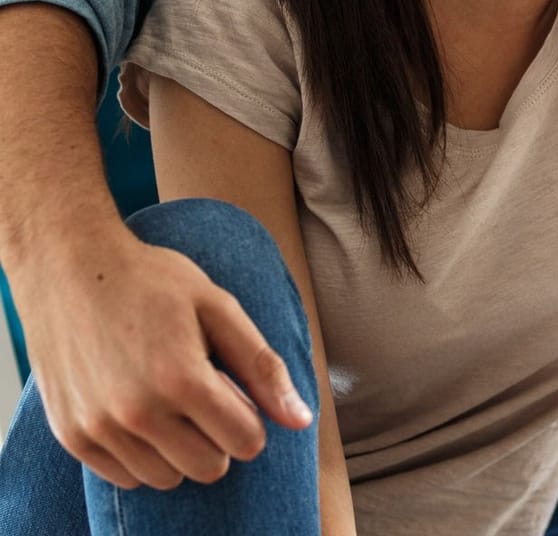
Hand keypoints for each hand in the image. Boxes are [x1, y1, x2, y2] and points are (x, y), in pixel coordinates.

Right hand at [13, 229, 310, 489]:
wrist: (68, 268)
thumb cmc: (151, 281)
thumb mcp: (219, 308)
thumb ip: (262, 367)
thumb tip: (300, 420)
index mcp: (181, 379)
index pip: (245, 442)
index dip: (250, 418)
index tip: (233, 390)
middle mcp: (136, 412)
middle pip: (209, 467)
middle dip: (218, 437)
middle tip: (203, 395)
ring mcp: (98, 428)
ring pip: (167, 478)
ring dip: (179, 449)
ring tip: (168, 401)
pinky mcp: (71, 435)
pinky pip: (125, 476)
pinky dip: (141, 454)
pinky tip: (138, 412)